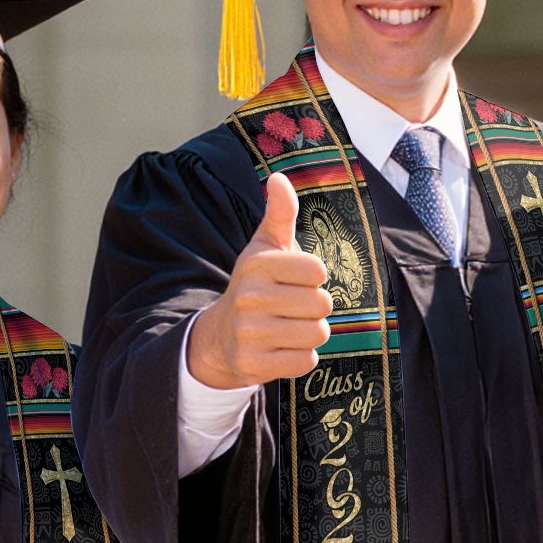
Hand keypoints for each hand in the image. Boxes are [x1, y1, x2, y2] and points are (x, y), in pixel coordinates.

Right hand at [185, 172, 333, 388]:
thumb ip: (280, 213)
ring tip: (290, 326)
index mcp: (257, 264)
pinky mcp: (254, 364)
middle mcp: (250, 297)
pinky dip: (302, 357)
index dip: (313, 277)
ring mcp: (250, 333)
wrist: (221, 336)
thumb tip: (278, 178)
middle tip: (294, 307)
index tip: (295, 280)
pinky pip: (305, 362)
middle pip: (322, 304)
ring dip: (311, 333)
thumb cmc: (255, 285)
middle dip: (315, 307)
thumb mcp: (265, 247)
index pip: (318, 270)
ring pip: (317, 333)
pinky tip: (283, 348)